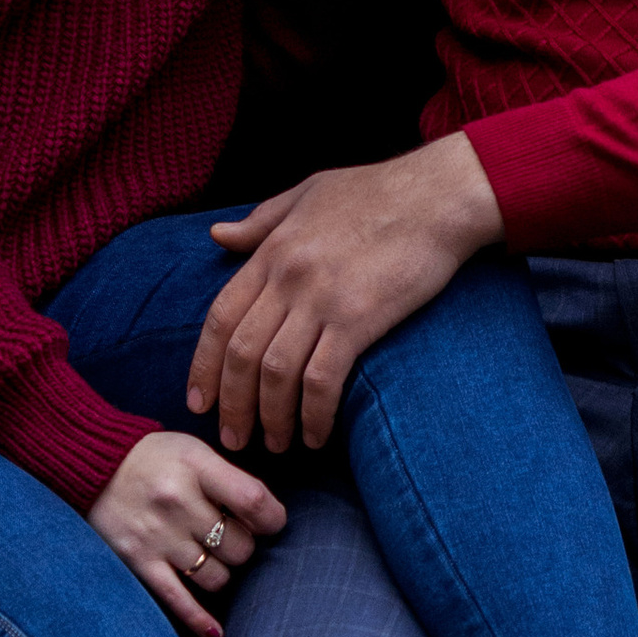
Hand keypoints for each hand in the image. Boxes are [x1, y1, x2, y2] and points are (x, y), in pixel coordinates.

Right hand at [87, 429, 284, 636]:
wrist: (91, 465)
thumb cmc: (153, 458)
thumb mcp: (193, 451)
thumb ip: (228, 479)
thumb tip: (266, 518)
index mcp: (195, 468)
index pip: (254, 501)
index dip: (273, 519)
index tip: (271, 523)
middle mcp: (176, 503)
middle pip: (239, 547)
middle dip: (242, 546)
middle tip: (229, 536)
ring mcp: (157, 536)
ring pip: (216, 577)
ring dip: (220, 572)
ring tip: (208, 556)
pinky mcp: (138, 562)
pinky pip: (178, 600)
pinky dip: (199, 620)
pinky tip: (215, 633)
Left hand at [187, 135, 505, 451]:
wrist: (438, 195)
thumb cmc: (378, 190)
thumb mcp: (308, 193)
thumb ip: (261, 220)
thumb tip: (218, 236)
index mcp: (272, 251)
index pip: (219, 318)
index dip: (204, 366)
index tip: (199, 401)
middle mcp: (288, 278)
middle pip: (241, 354)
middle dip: (233, 405)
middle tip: (234, 439)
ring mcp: (321, 299)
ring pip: (276, 373)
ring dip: (271, 418)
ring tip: (276, 445)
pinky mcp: (359, 319)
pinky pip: (322, 379)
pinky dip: (314, 414)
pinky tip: (316, 434)